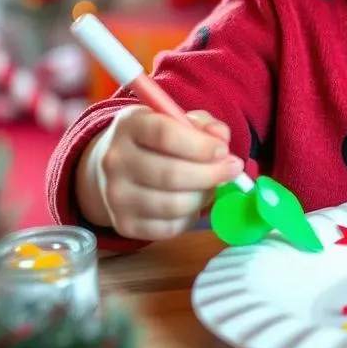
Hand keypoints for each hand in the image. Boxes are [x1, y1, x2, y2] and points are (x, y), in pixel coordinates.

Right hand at [76, 106, 242, 239]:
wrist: (113, 169)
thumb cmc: (154, 140)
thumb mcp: (175, 119)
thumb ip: (203, 124)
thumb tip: (222, 139)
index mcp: (130, 126)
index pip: (165, 135)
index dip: (201, 145)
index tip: (223, 150)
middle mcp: (116, 161)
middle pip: (171, 174)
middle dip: (211, 174)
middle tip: (233, 169)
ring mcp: (116, 196)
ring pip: (173, 205)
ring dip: (204, 196)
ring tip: (213, 185)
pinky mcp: (124, 224)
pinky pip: (169, 228)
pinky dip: (191, 217)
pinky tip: (194, 202)